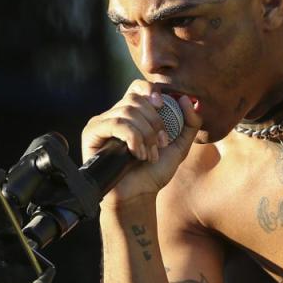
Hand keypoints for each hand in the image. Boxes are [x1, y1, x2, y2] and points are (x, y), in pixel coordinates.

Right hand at [81, 80, 200, 205]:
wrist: (138, 195)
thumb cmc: (154, 172)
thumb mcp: (179, 147)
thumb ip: (190, 123)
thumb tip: (188, 99)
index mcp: (134, 114)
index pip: (138, 87)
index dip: (150, 90)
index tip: (163, 106)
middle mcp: (116, 114)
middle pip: (135, 99)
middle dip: (154, 121)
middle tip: (160, 144)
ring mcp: (102, 123)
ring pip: (127, 110)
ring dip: (144, 134)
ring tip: (149, 154)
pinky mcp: (92, 133)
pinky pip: (115, 123)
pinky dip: (132, 137)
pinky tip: (137, 154)